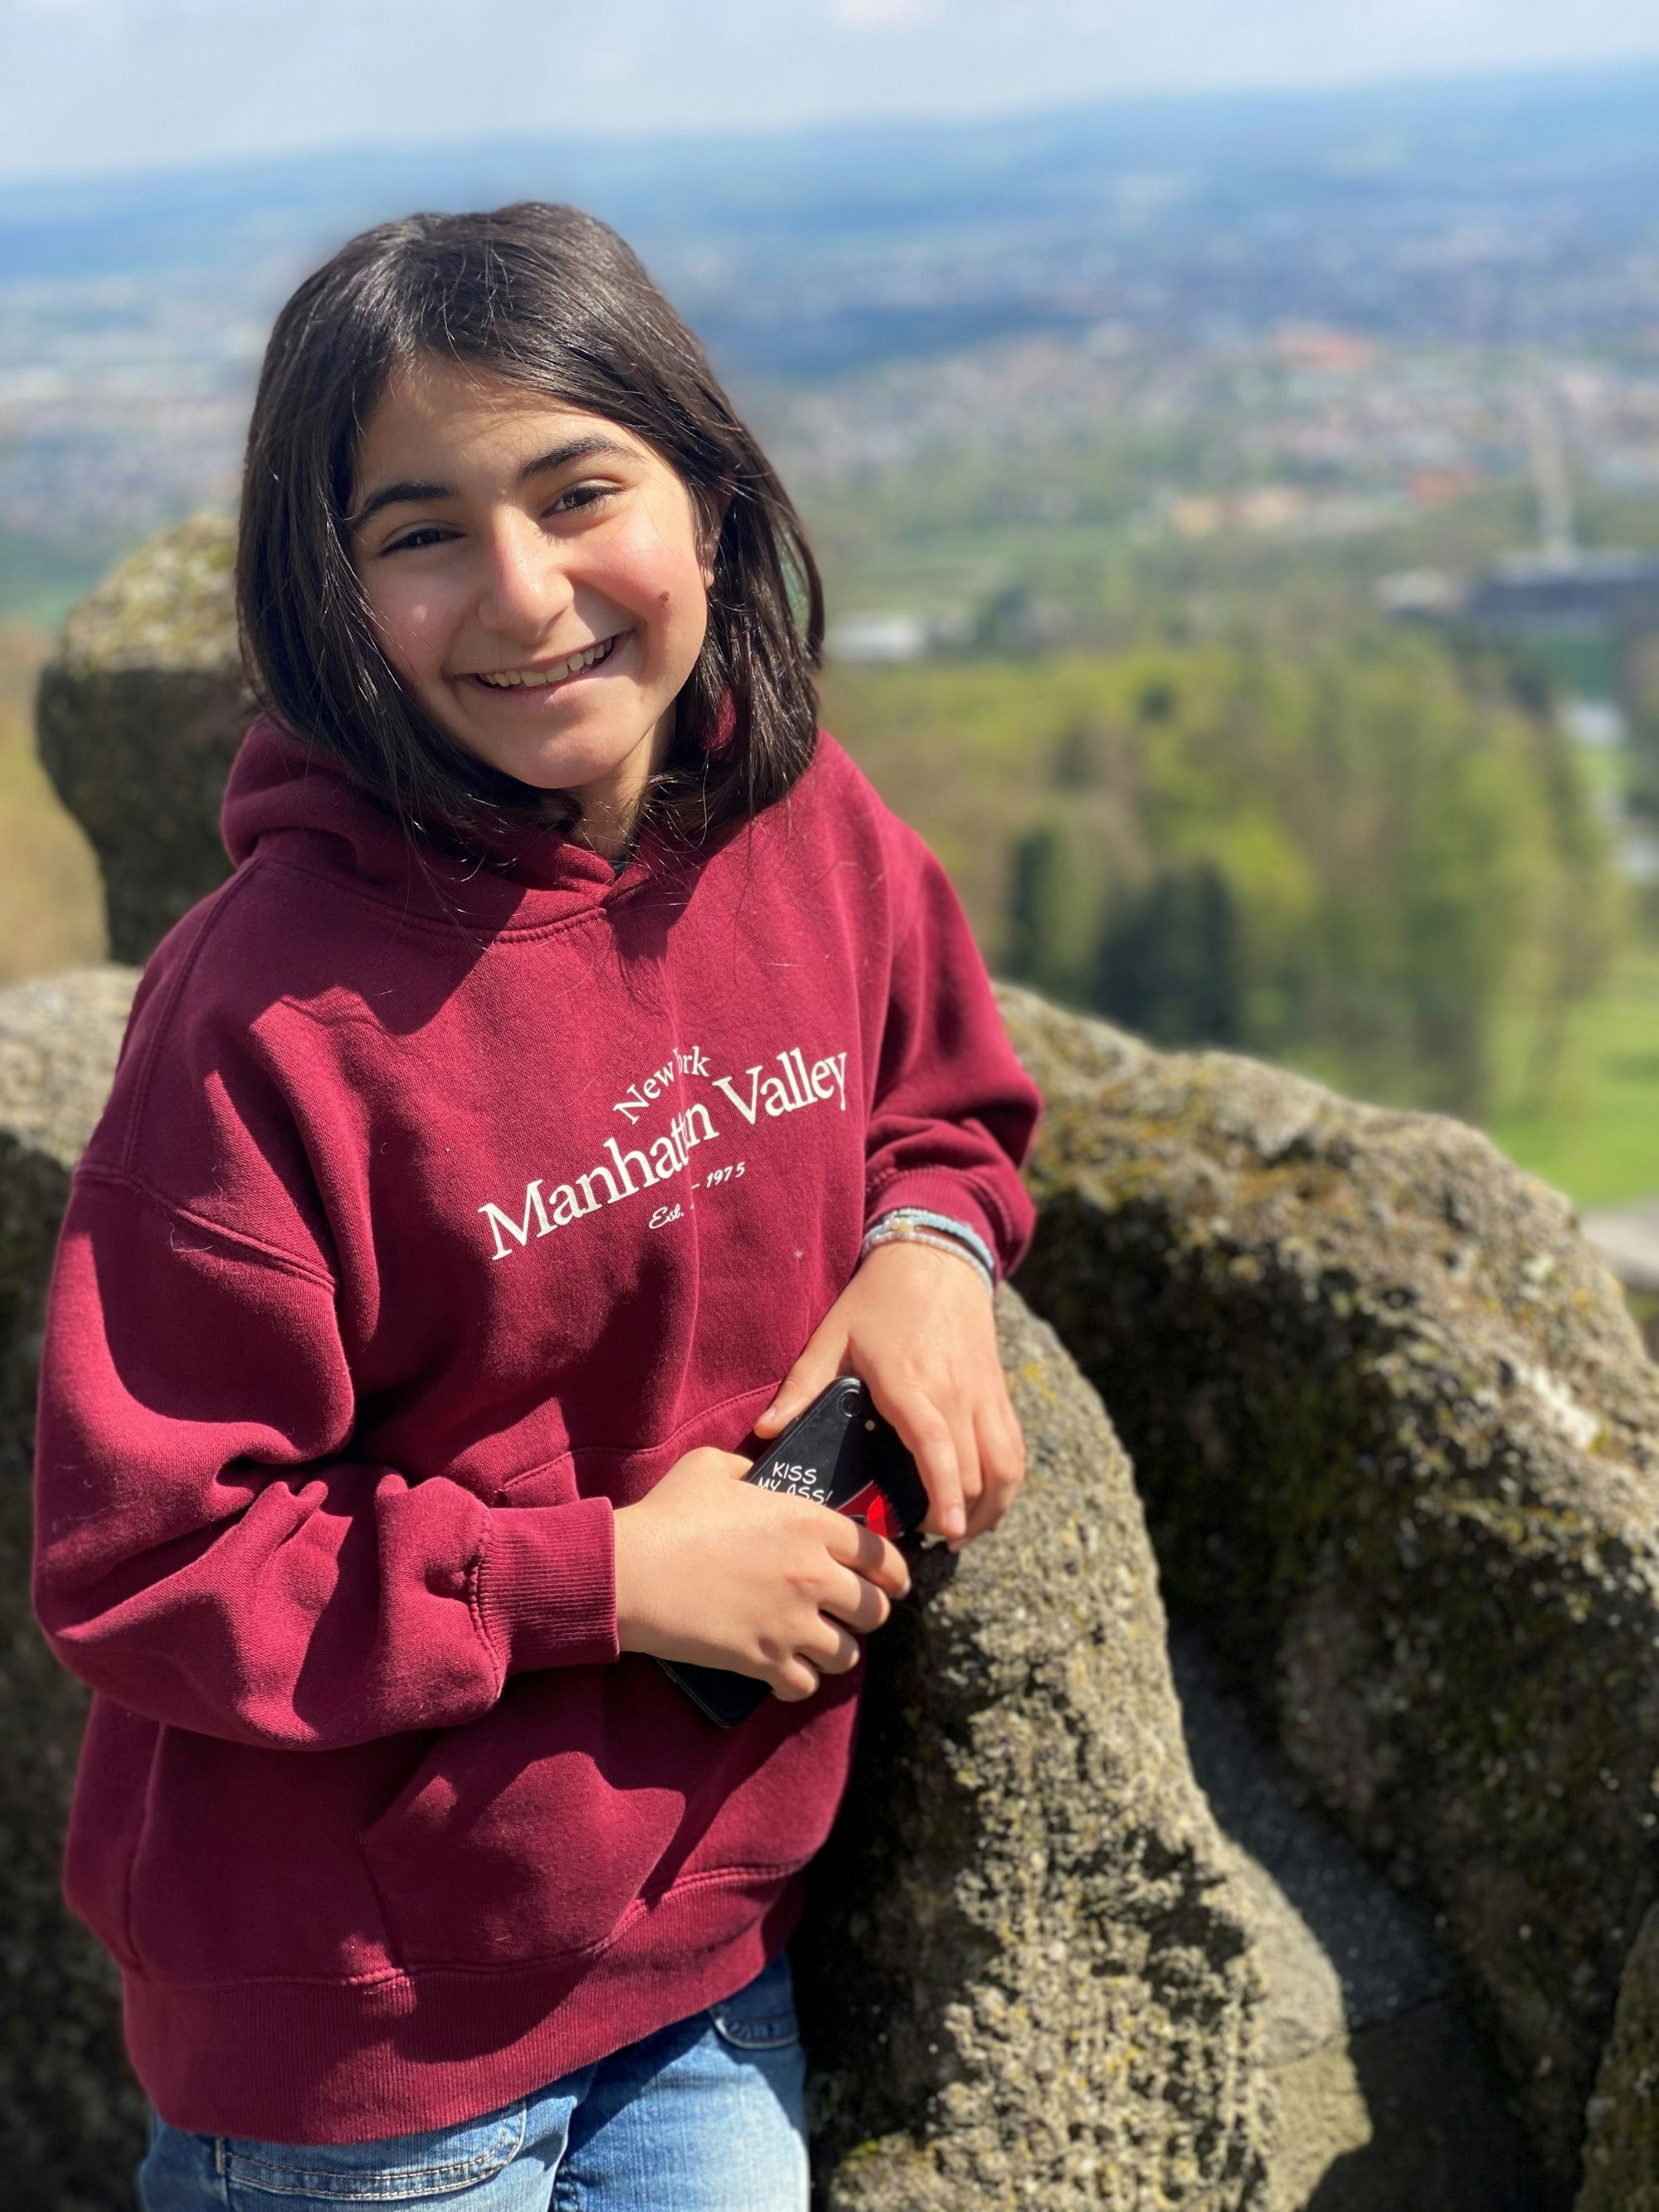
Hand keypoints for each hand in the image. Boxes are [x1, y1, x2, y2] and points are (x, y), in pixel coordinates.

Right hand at [613, 1447, 910, 1701]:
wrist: (630, 1571)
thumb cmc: (668, 1515)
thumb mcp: (711, 1467)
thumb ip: (747, 1466)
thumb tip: (755, 1473)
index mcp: (811, 1523)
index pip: (882, 1554)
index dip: (892, 1572)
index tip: (892, 1582)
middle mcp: (814, 1574)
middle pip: (876, 1611)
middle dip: (866, 1615)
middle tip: (850, 1616)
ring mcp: (792, 1621)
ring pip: (847, 1654)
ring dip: (835, 1651)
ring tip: (817, 1646)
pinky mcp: (765, 1659)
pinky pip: (806, 1685)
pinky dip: (798, 1682)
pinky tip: (785, 1673)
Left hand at [754, 1240, 1023, 1548]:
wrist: (935, 1257)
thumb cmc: (878, 1299)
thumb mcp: (832, 1337)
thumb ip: (801, 1387)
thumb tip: (767, 1432)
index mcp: (910, 1384)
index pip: (937, 1448)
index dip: (945, 1494)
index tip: (946, 1530)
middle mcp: (955, 1393)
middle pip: (975, 1471)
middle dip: (959, 1516)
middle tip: (925, 1537)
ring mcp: (983, 1394)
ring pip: (1005, 1466)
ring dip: (992, 1508)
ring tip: (962, 1532)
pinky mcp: (998, 1392)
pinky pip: (1014, 1447)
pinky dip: (1007, 1482)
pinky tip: (985, 1501)